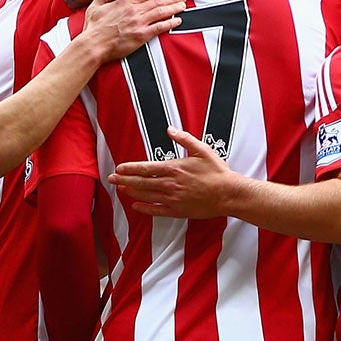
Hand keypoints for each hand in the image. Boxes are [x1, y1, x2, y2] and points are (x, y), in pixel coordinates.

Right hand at [77, 0, 184, 64]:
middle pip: (158, 1)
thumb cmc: (93, 28)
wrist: (93, 45)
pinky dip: (170, 22)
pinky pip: (160, 27)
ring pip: (161, 11)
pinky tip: (178, 20)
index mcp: (125, 2)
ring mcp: (139, 23)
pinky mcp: (141, 35)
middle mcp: (134, 10)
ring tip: (183, 5)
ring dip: (174, 7)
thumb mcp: (95, 6)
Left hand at [108, 127, 241, 218]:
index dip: (130, 168)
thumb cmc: (217, 172)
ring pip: (146, 196)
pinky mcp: (177, 211)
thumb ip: (184, 139)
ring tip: (121, 189)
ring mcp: (172, 199)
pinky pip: (156, 211)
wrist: (228, 193)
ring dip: (131, 192)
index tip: (119, 168)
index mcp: (174, 168)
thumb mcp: (202, 150)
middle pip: (141, 182)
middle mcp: (169, 184)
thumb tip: (170, 130)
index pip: (145, 168)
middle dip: (124, 180)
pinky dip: (144, 208)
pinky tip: (136, 206)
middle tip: (111, 179)